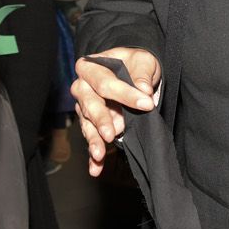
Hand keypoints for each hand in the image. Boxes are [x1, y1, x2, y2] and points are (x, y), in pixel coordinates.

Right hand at [71, 47, 159, 175]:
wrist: (134, 72)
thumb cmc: (136, 62)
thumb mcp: (143, 60)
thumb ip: (141, 73)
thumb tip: (143, 89)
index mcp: (91, 67)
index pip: (104, 82)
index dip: (125, 94)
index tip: (146, 103)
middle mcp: (83, 87)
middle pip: (89, 104)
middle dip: (101, 120)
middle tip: (112, 133)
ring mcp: (85, 107)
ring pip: (87, 124)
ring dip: (94, 140)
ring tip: (100, 154)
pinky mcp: (91, 124)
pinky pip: (92, 139)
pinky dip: (93, 156)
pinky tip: (96, 168)